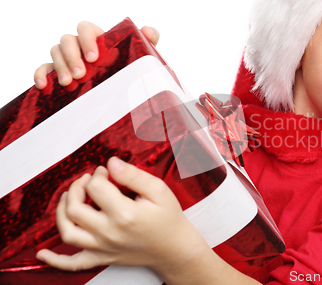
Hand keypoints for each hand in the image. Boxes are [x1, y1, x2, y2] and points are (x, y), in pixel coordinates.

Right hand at [34, 21, 159, 88]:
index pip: (86, 28)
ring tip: (69, 83)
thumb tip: (148, 31)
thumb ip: (149, 41)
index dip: (86, 40)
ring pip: (55, 52)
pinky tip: (44, 85)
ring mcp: (68, 59)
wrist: (127, 91)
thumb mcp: (143, 56)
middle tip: (81, 74)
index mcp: (99, 38)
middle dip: (72, 56)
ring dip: (59, 66)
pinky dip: (41, 74)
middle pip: (67, 40)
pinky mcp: (58, 73)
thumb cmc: (133, 69)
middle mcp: (80, 46)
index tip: (94, 58)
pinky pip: (44, 68)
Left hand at [36, 157, 207, 274]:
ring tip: (69, 198)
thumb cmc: (169, 219)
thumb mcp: (159, 190)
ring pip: (68, 232)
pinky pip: (72, 263)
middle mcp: (109, 232)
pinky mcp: (101, 258)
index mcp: (124, 214)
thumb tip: (112, 163)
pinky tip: (42, 253)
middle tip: (87, 179)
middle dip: (77, 187)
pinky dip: (54, 260)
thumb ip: (133, 175)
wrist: (174, 249)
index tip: (107, 170)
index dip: (98, 173)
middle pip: (76, 207)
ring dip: (62, 212)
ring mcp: (103, 248)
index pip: (96, 187)